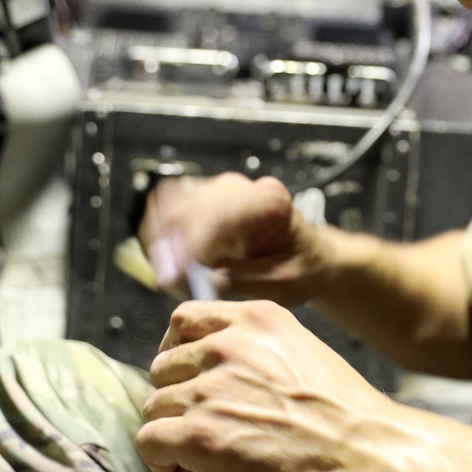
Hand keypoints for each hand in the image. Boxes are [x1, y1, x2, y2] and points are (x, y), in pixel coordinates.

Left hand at [136, 299, 405, 471]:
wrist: (370, 455)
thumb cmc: (346, 420)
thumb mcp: (301, 356)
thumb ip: (255, 355)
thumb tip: (213, 381)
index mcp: (256, 320)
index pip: (183, 320)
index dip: (181, 356)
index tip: (195, 383)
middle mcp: (227, 345)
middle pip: (163, 368)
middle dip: (181, 401)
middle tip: (217, 432)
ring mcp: (209, 388)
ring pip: (154, 407)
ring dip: (176, 435)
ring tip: (216, 460)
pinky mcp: (197, 434)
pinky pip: (149, 443)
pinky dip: (167, 465)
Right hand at [138, 173, 324, 304]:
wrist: (308, 257)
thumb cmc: (301, 269)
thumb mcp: (280, 284)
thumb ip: (238, 281)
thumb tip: (195, 281)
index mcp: (269, 201)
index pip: (218, 214)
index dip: (192, 245)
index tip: (176, 277)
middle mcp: (240, 188)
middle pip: (187, 205)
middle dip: (172, 246)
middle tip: (171, 282)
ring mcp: (218, 190)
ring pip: (171, 204)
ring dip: (163, 241)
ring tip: (172, 275)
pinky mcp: (203, 201)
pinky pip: (168, 210)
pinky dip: (163, 237)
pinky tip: (171, 263)